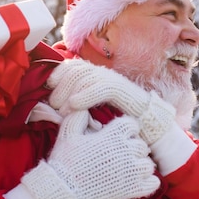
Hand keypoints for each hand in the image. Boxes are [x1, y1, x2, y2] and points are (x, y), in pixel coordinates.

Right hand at [19, 110, 159, 198]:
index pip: (132, 124)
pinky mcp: (132, 189)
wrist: (63, 190)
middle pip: (141, 144)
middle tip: (118, 155)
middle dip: (131, 148)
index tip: (115, 137)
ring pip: (148, 164)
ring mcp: (131, 171)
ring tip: (126, 169)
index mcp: (114, 135)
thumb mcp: (68, 132)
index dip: (125, 130)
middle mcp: (126, 150)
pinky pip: (153, 183)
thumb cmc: (65, 160)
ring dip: (139, 166)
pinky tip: (135, 182)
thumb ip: (79, 116)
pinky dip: (147, 182)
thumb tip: (87, 108)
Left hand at [47, 58, 176, 144]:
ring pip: (88, 78)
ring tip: (61, 109)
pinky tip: (75, 104)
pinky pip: (102, 88)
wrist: (150, 132)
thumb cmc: (119, 126)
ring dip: (70, 91)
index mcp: (98, 78)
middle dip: (62, 85)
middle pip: (78, 70)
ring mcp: (116, 82)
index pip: (75, 66)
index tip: (47, 87)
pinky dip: (86, 95)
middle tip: (52, 104)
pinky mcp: (125, 91)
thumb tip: (54, 105)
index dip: (59, 73)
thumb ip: (79, 106)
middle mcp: (106, 76)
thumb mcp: (94, 115)